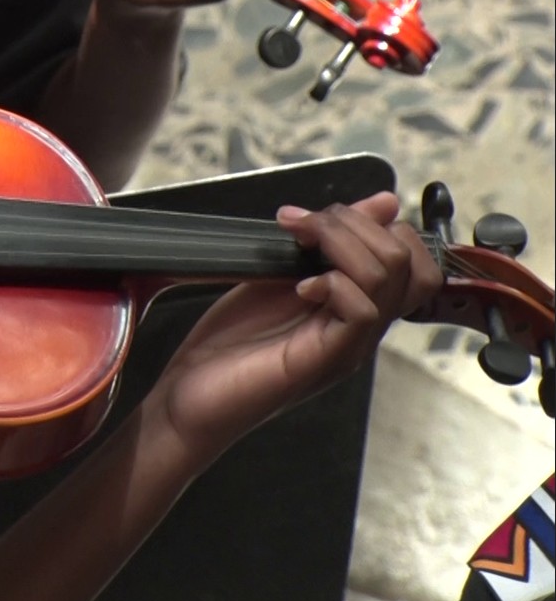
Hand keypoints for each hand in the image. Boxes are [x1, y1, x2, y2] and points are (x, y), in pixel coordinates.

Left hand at [146, 192, 441, 463]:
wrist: (189, 398)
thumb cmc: (227, 344)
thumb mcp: (276, 273)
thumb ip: (322, 242)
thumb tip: (381, 201)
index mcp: (354, 305)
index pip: (411, 256)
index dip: (370, 223)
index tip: (313, 218)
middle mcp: (361, 327)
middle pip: (407, 261)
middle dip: (353, 223)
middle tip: (301, 227)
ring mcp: (349, 346)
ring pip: (389, 277)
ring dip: (339, 242)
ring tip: (297, 244)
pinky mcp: (327, 360)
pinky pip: (362, 311)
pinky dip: (333, 284)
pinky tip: (300, 288)